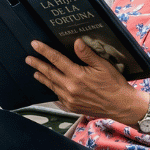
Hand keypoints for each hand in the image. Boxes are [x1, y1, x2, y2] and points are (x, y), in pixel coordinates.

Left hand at [25, 39, 142, 120]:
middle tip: (28, 59)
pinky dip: (52, 91)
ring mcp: (70, 99)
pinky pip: (58, 98)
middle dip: (38, 65)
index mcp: (77, 76)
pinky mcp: (72, 107)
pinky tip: (50, 88)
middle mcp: (70, 88)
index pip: (56, 60)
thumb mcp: (103, 65)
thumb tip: (77, 42)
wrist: (121, 105)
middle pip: (49, 73)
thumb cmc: (114, 84)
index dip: (44, 51)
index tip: (35, 45)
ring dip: (43, 78)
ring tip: (35, 73)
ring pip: (52, 86)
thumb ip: (87, 54)